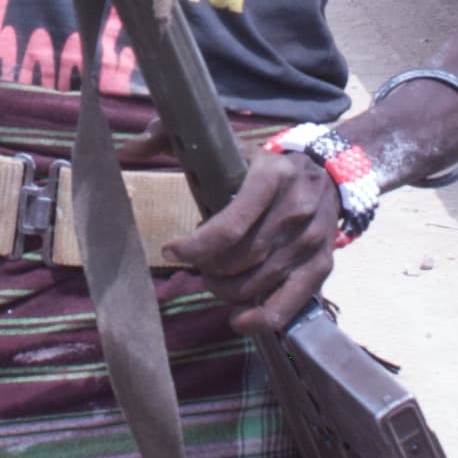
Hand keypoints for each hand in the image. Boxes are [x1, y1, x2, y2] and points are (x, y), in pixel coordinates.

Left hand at [164, 150, 338, 336]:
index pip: (229, 226)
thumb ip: (171, 138)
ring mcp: (310, 242)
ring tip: (214, 278)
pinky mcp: (321, 266)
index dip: (194, 246)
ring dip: (224, 289)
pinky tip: (238, 319)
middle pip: (239, 260)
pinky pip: (287, 305)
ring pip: (256, 284)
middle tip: (196, 264)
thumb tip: (126, 150)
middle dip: (207, 268)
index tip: (169, 250)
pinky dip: (259, 319)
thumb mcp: (226, 143)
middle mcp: (294, 211)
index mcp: (270, 177)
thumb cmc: (265, 163)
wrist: (330, 171)